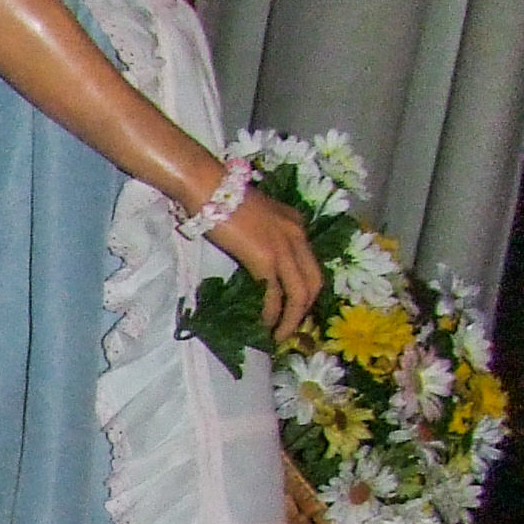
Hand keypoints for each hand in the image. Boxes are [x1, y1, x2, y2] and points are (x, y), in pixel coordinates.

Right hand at [211, 185, 322, 340]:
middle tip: (290, 329)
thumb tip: (257, 260)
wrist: (209, 187)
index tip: (294, 309)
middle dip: (304, 311)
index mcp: (296, 225)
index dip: (306, 291)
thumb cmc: (224, 198)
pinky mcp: (266, 258)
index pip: (311, 265)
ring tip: (278, 336)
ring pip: (299, 294)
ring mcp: (284, 247)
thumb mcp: (256, 216)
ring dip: (290, 320)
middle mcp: (298, 236)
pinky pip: (275, 295)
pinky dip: (272, 314)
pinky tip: (264, 324)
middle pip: (314, 283)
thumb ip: (265, 236)